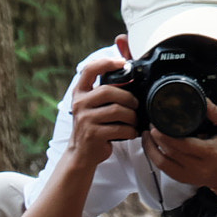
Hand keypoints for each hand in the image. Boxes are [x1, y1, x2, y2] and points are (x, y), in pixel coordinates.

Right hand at [65, 51, 140, 166]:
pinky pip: (120, 128)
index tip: (122, 62)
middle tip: (136, 105)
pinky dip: (131, 131)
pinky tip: (131, 132)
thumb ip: (105, 92)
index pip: (89, 70)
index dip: (106, 63)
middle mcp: (80, 104)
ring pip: (117, 110)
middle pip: (108, 91)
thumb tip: (128, 75)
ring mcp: (85, 119)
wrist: (82, 154)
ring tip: (134, 121)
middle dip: (128, 97)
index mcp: (80, 93)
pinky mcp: (93, 134)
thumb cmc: (93, 126)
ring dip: (132, 116)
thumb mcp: (93, 106)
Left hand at [141, 103, 216, 191]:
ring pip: (162, 162)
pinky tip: (150, 145)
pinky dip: (153, 156)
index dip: (167, 136)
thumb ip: (216, 114)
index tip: (157, 124)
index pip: (183, 145)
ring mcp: (188, 175)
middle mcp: (198, 167)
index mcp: (209, 153)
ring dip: (150, 147)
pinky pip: (162, 168)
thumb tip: (202, 99)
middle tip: (151, 124)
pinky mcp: (181, 179)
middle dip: (156, 138)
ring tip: (146, 133)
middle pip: (170, 152)